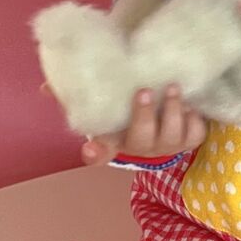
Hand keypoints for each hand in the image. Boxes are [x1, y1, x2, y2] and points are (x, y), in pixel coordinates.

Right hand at [41, 82, 206, 165]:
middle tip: (142, 91)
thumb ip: (76, 94)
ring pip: (171, 135)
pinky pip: (194, 133)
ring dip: (171, 112)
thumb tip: (46, 87)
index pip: (100, 153)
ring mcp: (168, 144)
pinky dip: (193, 119)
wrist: (168, 110)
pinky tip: (190, 104)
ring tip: (173, 89)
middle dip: (142, 116)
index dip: (96, 153)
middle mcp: (142, 146)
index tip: (90, 149)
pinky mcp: (190, 138)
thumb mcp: (106, 98)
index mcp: (118, 139)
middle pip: (140, 139)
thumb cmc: (129, 105)